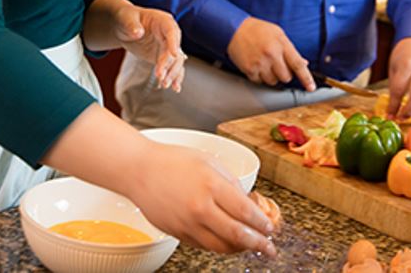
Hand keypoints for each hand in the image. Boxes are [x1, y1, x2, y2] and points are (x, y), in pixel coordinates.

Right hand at [43, 106, 274, 256]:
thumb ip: (231, 182)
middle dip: (258, 244)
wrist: (139, 170)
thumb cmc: (173, 161)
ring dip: (240, 249)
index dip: (262, 224)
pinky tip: (227, 242)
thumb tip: (248, 203)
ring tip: (250, 247)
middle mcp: (200, 208)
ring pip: (221, 246)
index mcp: (211, 185)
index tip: (270, 228)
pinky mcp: (177, 233)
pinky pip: (204, 246)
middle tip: (269, 248)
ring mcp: (187, 224)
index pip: (245, 212)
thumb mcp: (209, 161)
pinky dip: (219, 246)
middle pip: (237, 235)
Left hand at [110, 3, 185, 91]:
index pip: (172, 31)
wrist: (124, 26)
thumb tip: (137, 33)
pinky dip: (174, 77)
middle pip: (174, 49)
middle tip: (160, 76)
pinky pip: (172, 67)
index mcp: (162, 20)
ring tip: (164, 85)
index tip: (174, 55)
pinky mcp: (163, 57)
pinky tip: (175, 88)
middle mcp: (169, 34)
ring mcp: (167, 46)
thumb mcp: (125, 18)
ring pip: (175, 61)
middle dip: (169, 64)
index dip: (174, 43)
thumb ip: (131, 25)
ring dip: (172, 73)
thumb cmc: (125, 18)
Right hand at [227, 17, 315, 90]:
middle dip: (284, 74)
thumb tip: (303, 63)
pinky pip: (260, 82)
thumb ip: (291, 49)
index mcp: (281, 44)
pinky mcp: (250, 69)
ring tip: (265, 63)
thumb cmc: (258, 30)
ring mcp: (260, 63)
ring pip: (273, 82)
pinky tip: (256, 65)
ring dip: (271, 76)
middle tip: (277, 64)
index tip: (311, 88)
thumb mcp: (278, 34)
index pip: (298, 64)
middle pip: (286, 77)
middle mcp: (272, 55)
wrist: (235, 28)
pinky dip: (259, 77)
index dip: (306, 78)